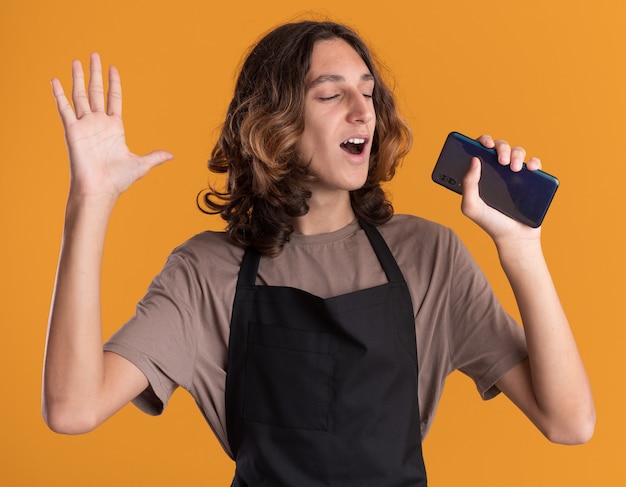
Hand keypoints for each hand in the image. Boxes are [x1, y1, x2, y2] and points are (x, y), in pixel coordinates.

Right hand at [52, 53, 172, 201]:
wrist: (100, 189)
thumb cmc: (118, 180)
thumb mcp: (141, 164)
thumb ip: (154, 157)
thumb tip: (171, 155)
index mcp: (115, 128)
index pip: (114, 99)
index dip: (114, 84)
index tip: (113, 69)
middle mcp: (98, 123)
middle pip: (96, 92)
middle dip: (95, 74)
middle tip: (95, 55)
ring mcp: (85, 126)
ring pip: (80, 96)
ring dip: (78, 78)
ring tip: (76, 61)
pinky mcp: (72, 131)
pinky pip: (64, 109)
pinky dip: (58, 95)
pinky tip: (55, 80)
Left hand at [460, 135, 542, 247]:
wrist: (515, 238)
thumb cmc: (490, 223)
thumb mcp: (471, 206)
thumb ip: (468, 184)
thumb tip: (474, 159)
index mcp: (481, 175)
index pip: (480, 150)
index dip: (482, 141)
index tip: (485, 144)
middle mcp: (498, 171)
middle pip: (500, 147)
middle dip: (501, 147)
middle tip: (501, 161)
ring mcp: (515, 175)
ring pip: (517, 151)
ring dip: (516, 153)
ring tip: (514, 168)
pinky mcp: (532, 181)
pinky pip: (535, 164)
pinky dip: (534, 162)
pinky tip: (530, 168)